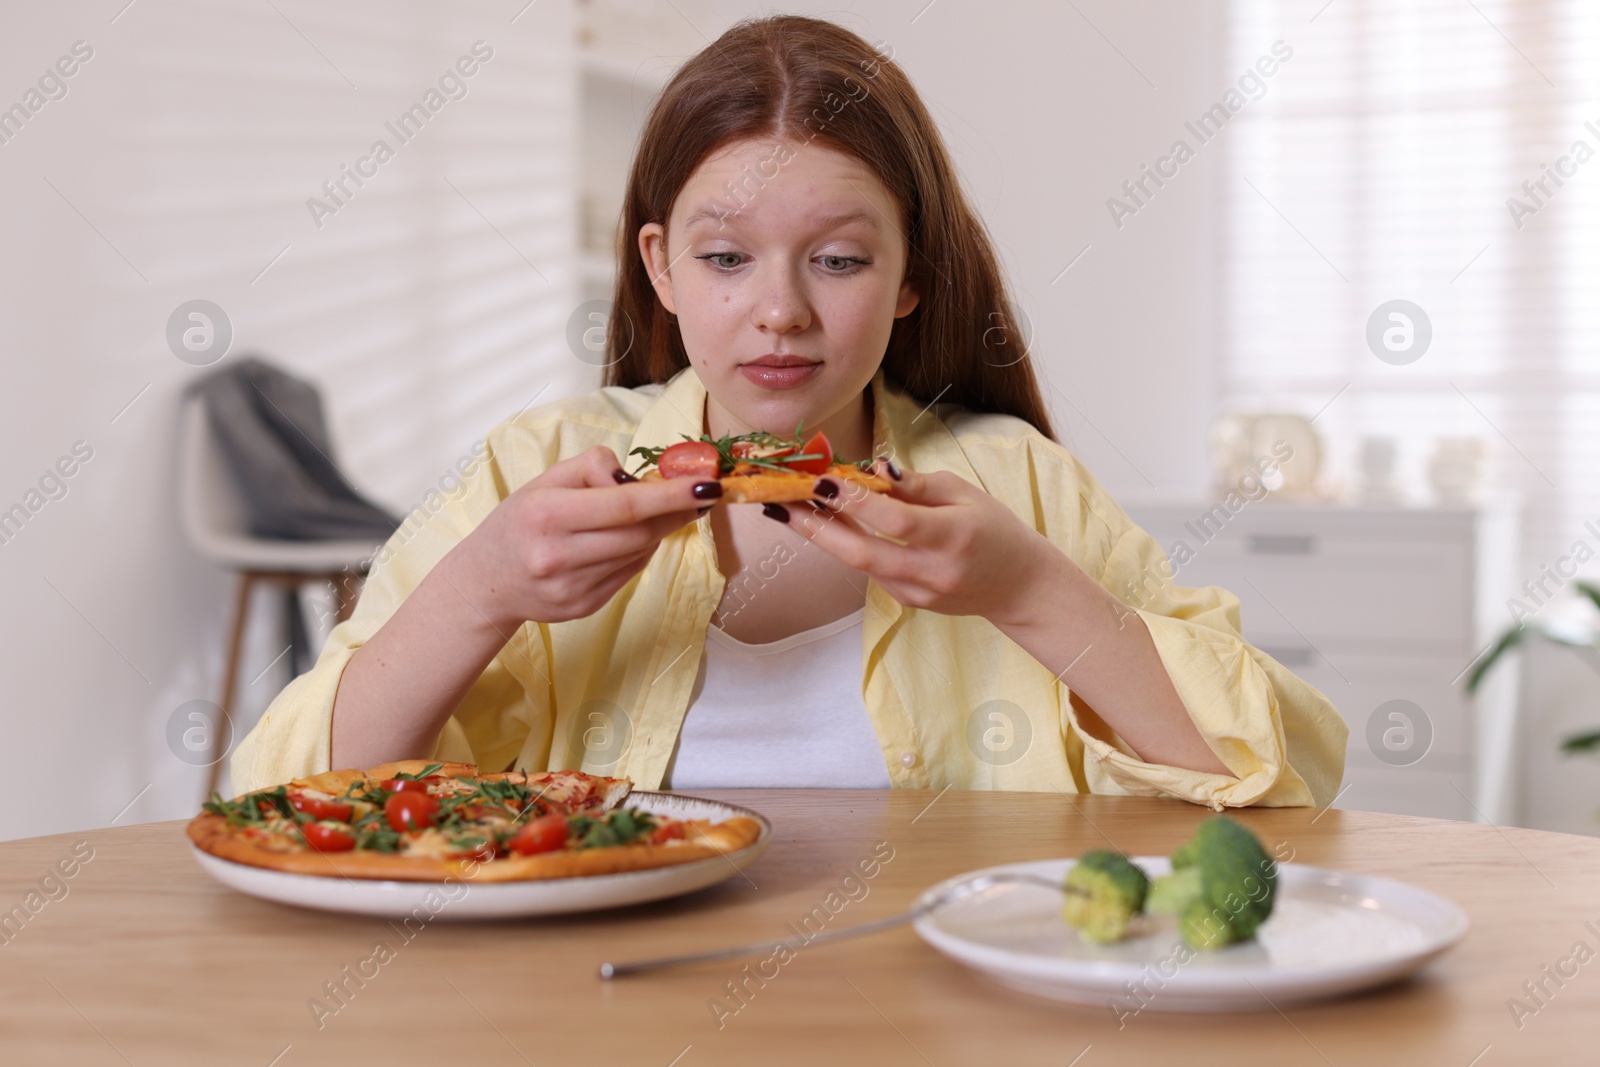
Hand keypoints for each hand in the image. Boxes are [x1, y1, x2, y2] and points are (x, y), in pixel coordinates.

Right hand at [450, 446, 713, 627]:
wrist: (485, 582)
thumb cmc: (519, 521)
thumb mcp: (544, 482)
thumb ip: (592, 468)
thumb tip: (638, 477)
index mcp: (546, 515)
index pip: (624, 505)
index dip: (671, 496)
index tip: (708, 485)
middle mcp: (558, 555)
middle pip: (640, 533)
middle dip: (675, 512)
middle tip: (695, 495)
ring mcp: (572, 588)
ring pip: (638, 553)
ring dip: (656, 530)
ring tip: (652, 514)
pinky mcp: (584, 607)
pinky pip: (629, 573)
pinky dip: (638, 552)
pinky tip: (625, 540)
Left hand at [788, 459, 1058, 622]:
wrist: (1018, 586)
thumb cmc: (994, 529)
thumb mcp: (965, 493)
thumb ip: (917, 485)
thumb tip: (874, 470)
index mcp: (953, 536)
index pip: (895, 520)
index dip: (856, 501)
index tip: (821, 480)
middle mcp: (933, 570)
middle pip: (863, 553)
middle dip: (816, 528)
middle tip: (779, 504)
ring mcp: (918, 592)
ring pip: (859, 563)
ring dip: (822, 535)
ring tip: (788, 508)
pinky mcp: (908, 601)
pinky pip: (870, 570)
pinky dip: (846, 546)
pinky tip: (824, 523)